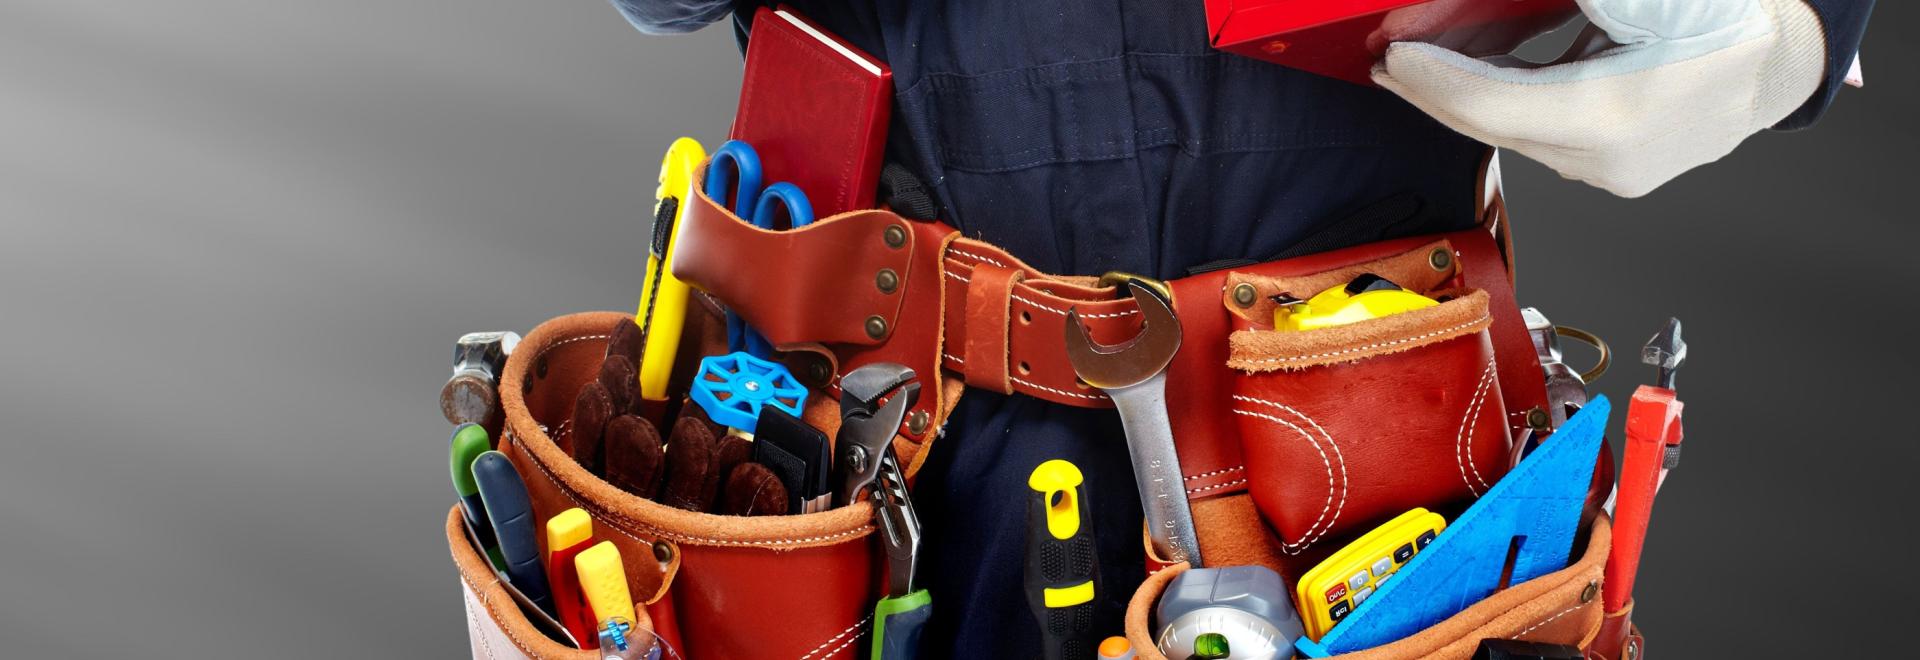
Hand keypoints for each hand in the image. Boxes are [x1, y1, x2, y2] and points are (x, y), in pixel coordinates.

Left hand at [1373, 0, 1827, 196]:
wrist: (1785, 59)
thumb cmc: (1729, 17)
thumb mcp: (1652, 1)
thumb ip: (1574, 3)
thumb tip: (1479, 7)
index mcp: (1615, 115)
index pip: (1492, 105)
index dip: (1435, 80)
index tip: (1396, 54)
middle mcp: (1609, 159)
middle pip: (1494, 126)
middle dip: (1434, 93)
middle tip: (1389, 62)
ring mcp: (1612, 172)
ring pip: (1514, 133)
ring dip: (1464, 99)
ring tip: (1415, 69)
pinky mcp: (1615, 169)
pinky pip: (1540, 134)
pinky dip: (1503, 104)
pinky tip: (1473, 77)